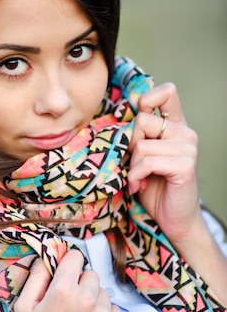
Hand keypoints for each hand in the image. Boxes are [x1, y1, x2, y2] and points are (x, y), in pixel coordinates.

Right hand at [13, 250, 124, 311]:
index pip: (75, 256)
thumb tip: (46, 257)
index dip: (69, 264)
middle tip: (69, 306)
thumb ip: (35, 277)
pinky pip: (115, 311)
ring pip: (103, 293)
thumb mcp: (23, 308)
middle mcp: (87, 299)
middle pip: (90, 274)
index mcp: (63, 290)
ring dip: (94, 302)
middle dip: (81, 285)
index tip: (65, 275)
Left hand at [128, 82, 201, 244]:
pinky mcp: (185, 165)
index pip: (166, 91)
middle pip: (142, 120)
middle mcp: (185, 133)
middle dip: (130, 146)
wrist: (172, 219)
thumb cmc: (153, 187)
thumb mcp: (141, 155)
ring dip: (132, 166)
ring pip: (141, 145)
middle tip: (136, 165)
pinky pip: (146, 162)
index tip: (137, 130)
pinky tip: (140, 185)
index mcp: (176, 125)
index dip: (146, 101)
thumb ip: (138, 134)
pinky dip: (136, 176)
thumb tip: (122, 113)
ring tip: (139, 178)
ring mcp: (188, 148)